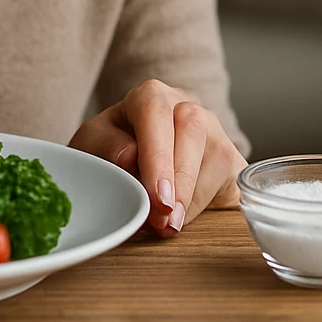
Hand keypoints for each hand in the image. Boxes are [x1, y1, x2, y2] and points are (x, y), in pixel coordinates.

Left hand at [69, 79, 246, 236]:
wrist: (133, 167)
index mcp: (149, 96)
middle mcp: (185, 105)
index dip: (157, 153)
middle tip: (163, 219)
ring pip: (215, 155)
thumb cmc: (111, 152)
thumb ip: (104, 146)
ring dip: (191, 198)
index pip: (154, 110)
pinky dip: (205, 204)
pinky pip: (229, 178)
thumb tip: (130, 157)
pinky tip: (184, 219)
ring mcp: (213, 131)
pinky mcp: (230, 160)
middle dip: (179, 179)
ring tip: (167, 225)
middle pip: (192, 128)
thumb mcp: (91, 146)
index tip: (157, 196)